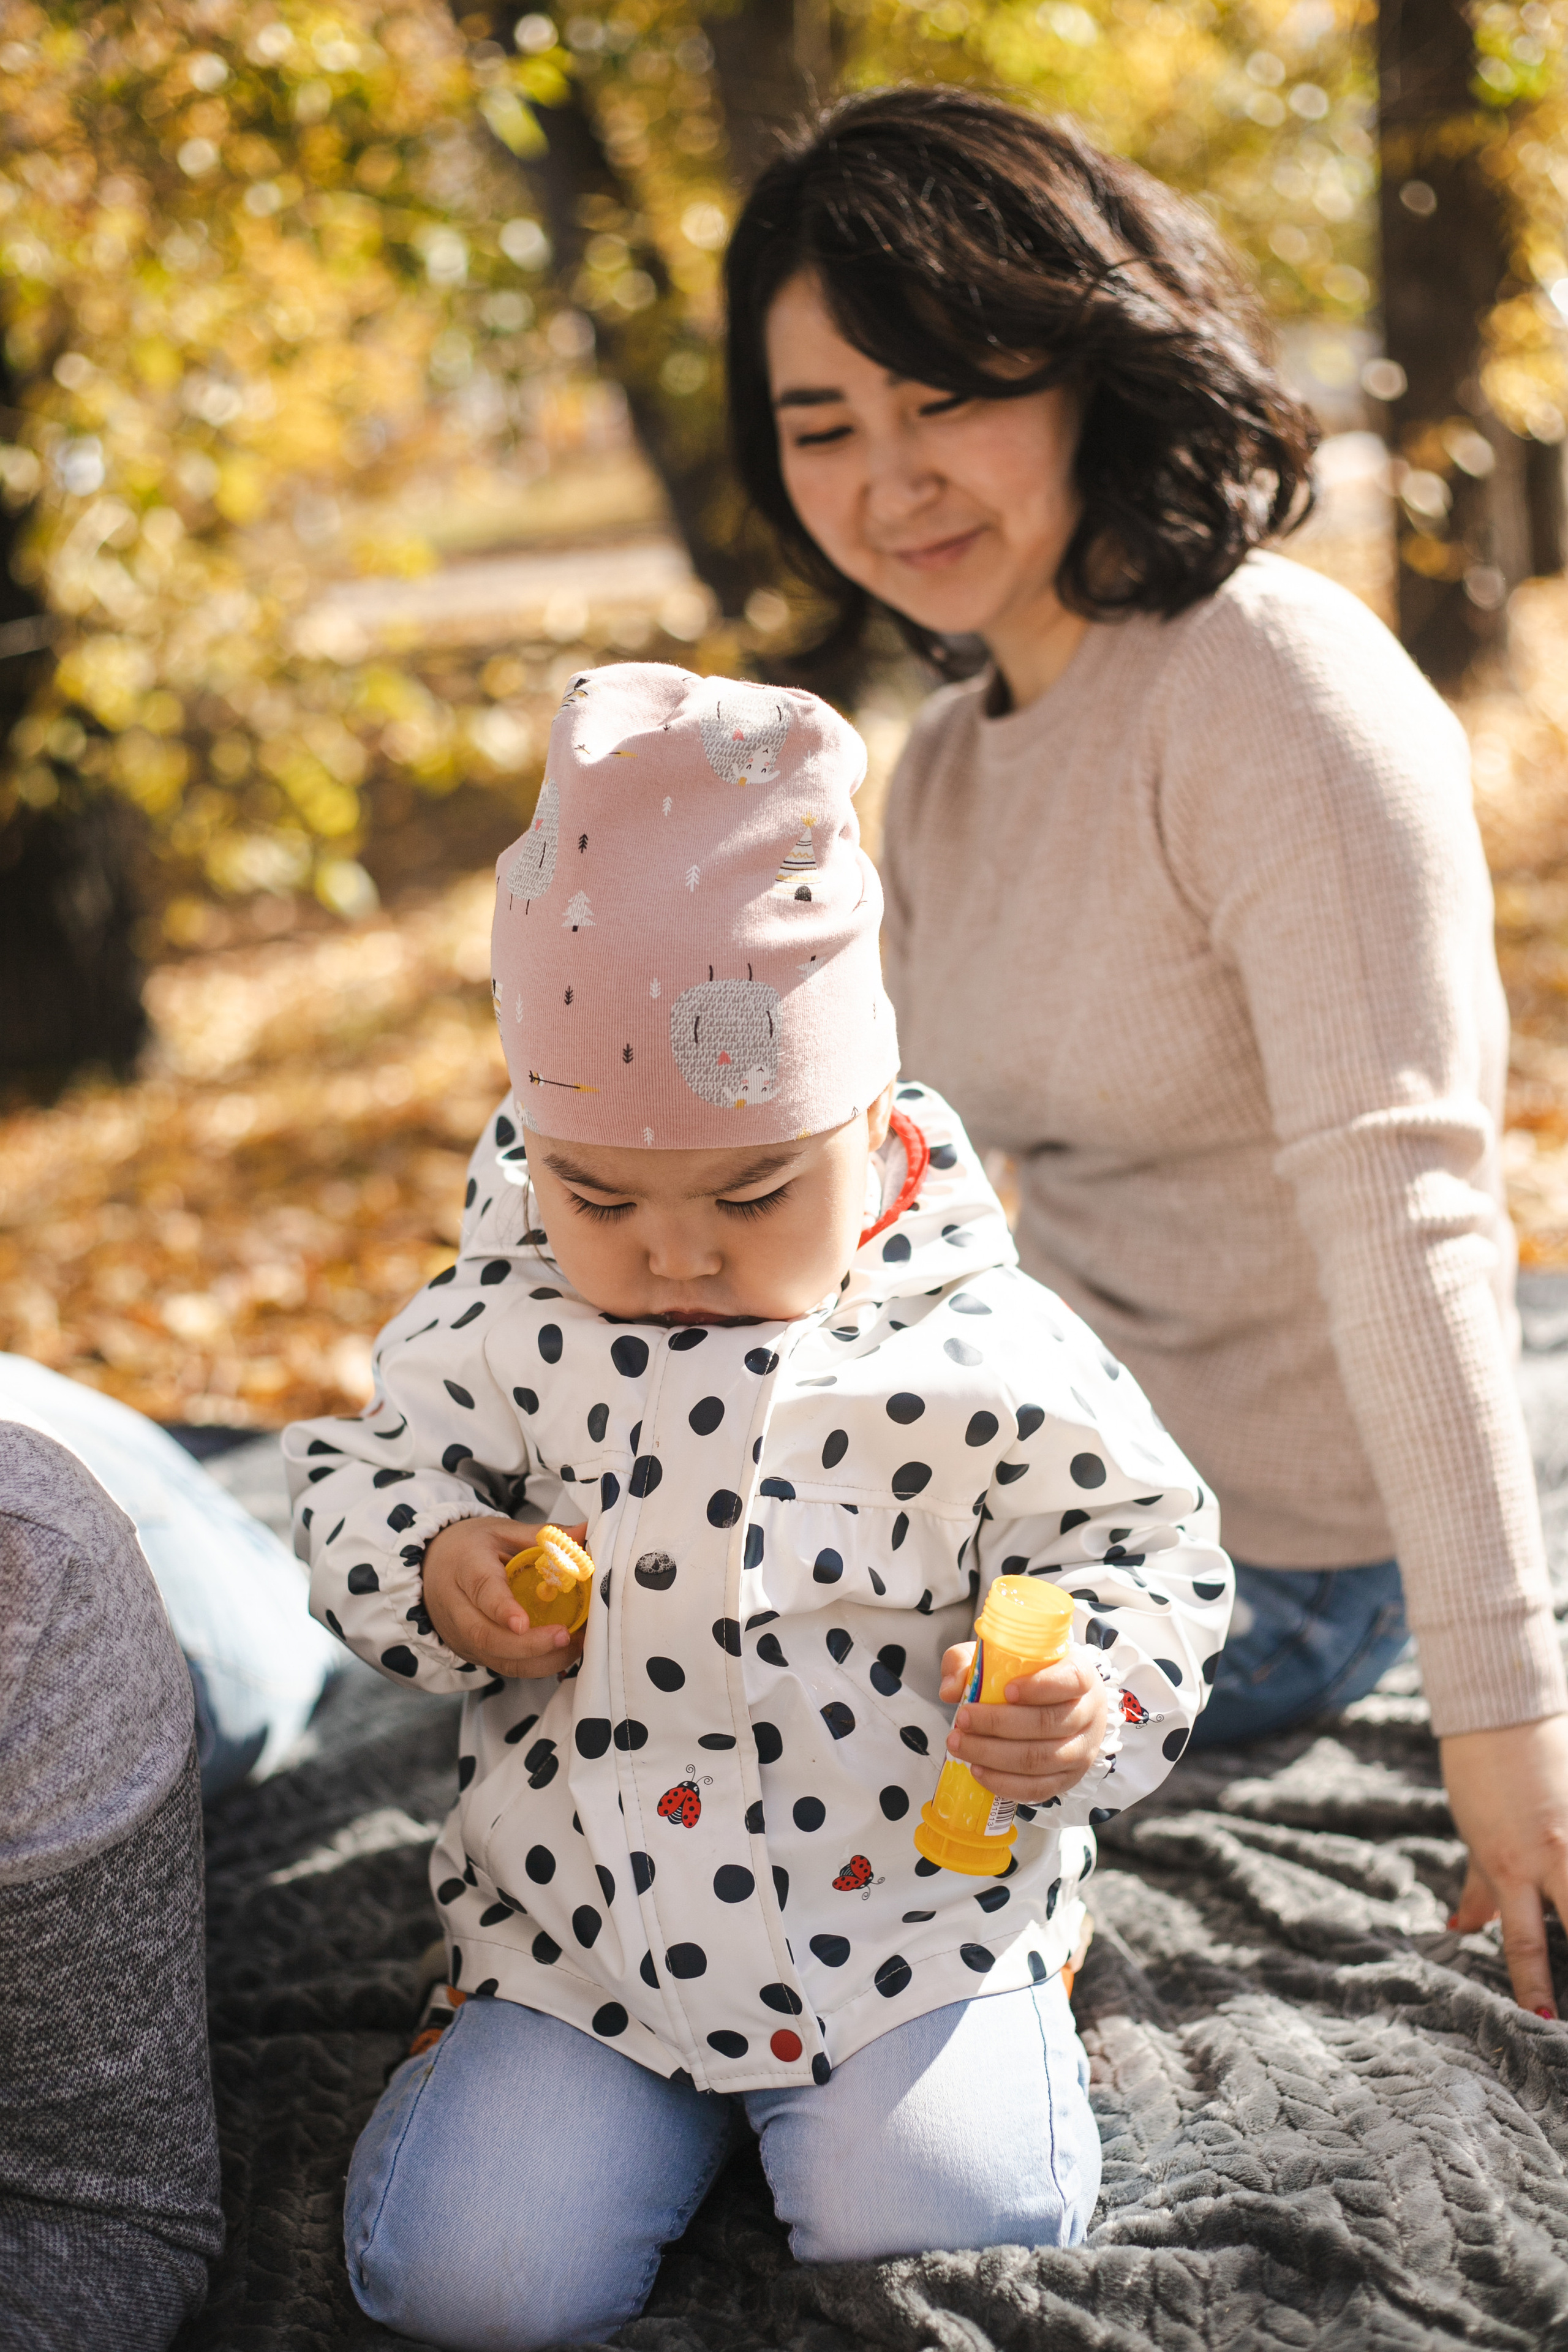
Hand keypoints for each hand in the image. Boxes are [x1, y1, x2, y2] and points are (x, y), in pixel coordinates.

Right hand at [423, 1517, 589, 1679]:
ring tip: (572, 1646)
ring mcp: (461, 1635)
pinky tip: (559, 1653)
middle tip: (565, 1635)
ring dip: (538, 1660)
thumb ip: (544, 1537)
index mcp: (466, 1566)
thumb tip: (585, 1532)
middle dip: (529, 1644)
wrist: (432, 1566)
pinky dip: (533, 1665)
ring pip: (495, 1659)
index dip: (502, 1609)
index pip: (482, 1591)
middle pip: (485, 1636)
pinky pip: (500, 1665)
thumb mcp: (504, 1531)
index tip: (523, 1623)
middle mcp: (457, 1606)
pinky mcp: (470, 1652)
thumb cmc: (471, 1548)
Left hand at [938, 1643, 1109, 1801]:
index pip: (1070, 1679)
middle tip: (962, 1719)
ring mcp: (1082, 1750)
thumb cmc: (1028, 1677)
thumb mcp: (1001, 1657)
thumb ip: (970, 1662)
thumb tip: (951, 1690)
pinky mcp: (1068, 1779)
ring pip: (1040, 1759)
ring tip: (960, 1745)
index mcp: (1080, 1674)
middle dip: (998, 1723)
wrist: (1060, 1706)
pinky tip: (978, 1770)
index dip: (1039, 1686)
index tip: (1006, 1691)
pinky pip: (1038, 1789)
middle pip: (1047, 1723)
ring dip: (994, 1755)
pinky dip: (1004, 1783)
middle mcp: (1088, 1713)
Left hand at [1442, 1712, 1567, 2016]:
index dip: (1534, 1986)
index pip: (1523, 1941)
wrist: (1504, 1711)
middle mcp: (1552, 1854)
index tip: (1543, 2023)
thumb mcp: (1475, 1837)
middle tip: (1562, 2018)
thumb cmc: (1482, 1777)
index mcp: (1510, 1866)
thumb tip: (1459, 1928)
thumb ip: (1478, 1889)